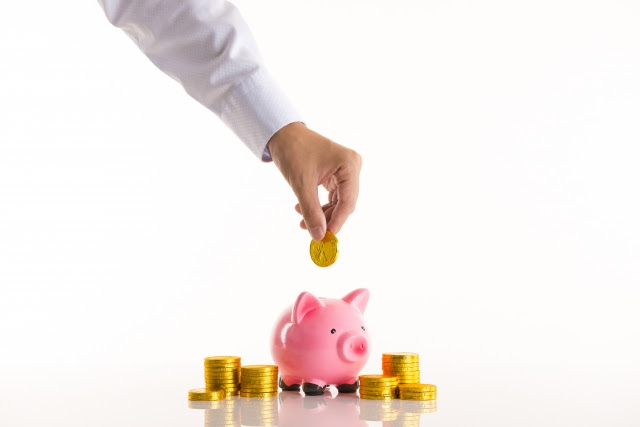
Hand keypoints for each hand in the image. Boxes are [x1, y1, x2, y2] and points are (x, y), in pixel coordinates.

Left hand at [267, 122, 361, 240]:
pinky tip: (302, 210)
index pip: (348, 201)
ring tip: (302, 220)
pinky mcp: (338, 174)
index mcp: (349, 164)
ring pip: (338, 202)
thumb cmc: (293, 152)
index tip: (325, 237)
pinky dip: (319, 206)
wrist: (283, 134)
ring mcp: (346, 170)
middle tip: (312, 232)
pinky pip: (333, 196)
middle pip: (345, 203)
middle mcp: (352, 166)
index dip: (337, 221)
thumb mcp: (301, 184)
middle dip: (328, 219)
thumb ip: (311, 211)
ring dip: (322, 214)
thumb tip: (319, 236)